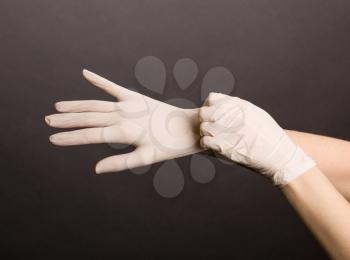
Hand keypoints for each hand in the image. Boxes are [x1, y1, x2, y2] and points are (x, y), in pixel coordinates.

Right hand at [45, 70, 202, 173]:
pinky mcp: (134, 96)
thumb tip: (96, 169)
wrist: (187, 127)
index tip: (52, 139)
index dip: (70, 137)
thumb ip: (120, 163)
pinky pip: (113, 87)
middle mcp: (123, 115)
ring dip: (76, 105)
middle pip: (88, 117)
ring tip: (58, 106)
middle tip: (47, 121)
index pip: (90, 135)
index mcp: (124, 132)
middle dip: (66, 120)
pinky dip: (99, 80)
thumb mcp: (145, 158)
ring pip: (95, 104)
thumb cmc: (168, 146)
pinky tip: (85, 73)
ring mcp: (128, 104)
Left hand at [199, 93, 315, 185]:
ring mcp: (228, 131)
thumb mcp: (255, 114)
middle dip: (206, 120)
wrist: (279, 155)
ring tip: (215, 138)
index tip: (214, 115)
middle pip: (204, 113)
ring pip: (203, 127)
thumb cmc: (268, 135)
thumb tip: (221, 105)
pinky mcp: (225, 147)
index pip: (212, 99)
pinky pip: (205, 141)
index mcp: (239, 106)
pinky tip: (215, 146)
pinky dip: (207, 144)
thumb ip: (238, 108)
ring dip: (206, 133)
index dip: (210, 107)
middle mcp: (232, 116)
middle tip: (212, 127)